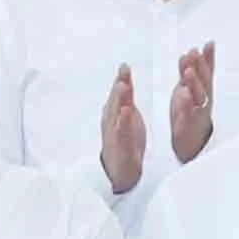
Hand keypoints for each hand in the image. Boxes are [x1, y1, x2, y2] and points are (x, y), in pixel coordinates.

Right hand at [96, 64, 147, 200]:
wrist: (119, 171)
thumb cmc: (123, 141)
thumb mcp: (125, 116)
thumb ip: (125, 98)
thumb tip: (123, 79)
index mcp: (114, 114)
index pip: (119, 95)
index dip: (121, 80)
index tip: (124, 66)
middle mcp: (112, 122)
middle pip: (115, 101)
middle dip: (119, 86)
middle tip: (123, 71)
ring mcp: (115, 135)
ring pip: (116, 115)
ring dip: (119, 100)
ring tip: (123, 86)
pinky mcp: (120, 148)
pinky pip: (121, 134)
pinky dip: (123, 122)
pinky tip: (126, 112)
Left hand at [168, 44, 218, 167]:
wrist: (192, 140)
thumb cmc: (192, 110)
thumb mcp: (194, 86)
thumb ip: (196, 68)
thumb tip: (199, 48)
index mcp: (204, 89)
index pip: (207, 71)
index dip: (208, 58)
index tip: (208, 44)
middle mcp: (204, 99)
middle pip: (205, 81)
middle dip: (201, 67)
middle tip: (195, 54)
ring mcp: (197, 111)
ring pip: (198, 95)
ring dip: (194, 83)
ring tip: (188, 71)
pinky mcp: (189, 123)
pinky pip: (188, 113)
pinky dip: (186, 104)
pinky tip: (183, 95)